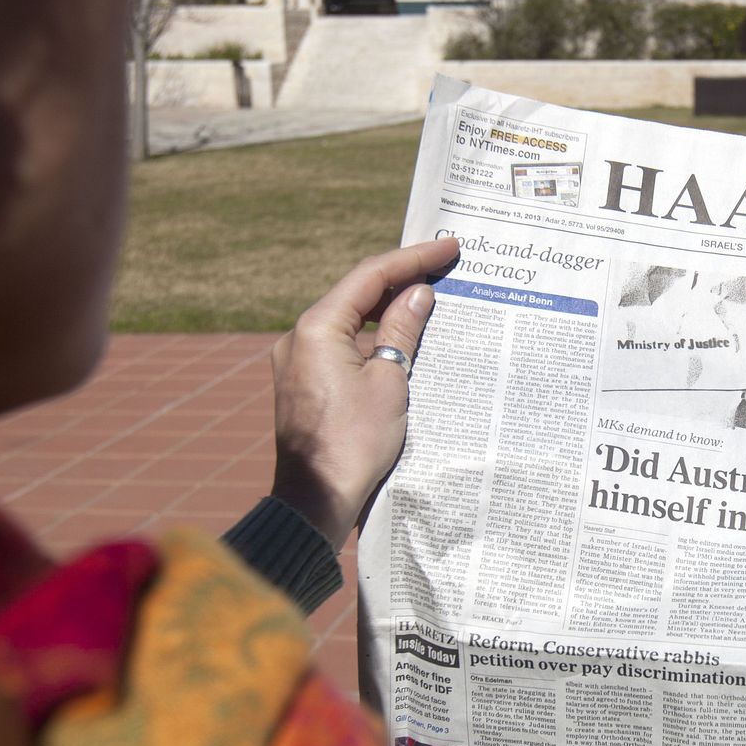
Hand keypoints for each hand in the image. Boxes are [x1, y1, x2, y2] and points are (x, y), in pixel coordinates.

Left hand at [270, 239, 455, 546]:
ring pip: (348, 320)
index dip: (413, 259)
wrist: (315, 498)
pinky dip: (371, 337)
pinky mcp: (303, 384)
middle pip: (355, 293)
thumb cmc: (354, 443)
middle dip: (400, 279)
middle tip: (444, 264)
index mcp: (316, 328)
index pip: (370, 277)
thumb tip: (418, 293)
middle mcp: (299, 337)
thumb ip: (401, 331)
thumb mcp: (389, 381)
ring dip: (386, 309)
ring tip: (430, 298)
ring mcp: (297, 361)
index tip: (448, 247)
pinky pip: (340, 346)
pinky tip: (402, 339)